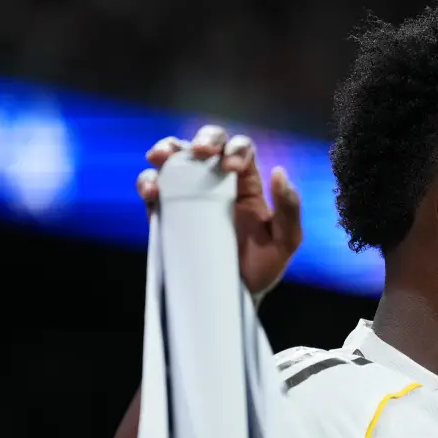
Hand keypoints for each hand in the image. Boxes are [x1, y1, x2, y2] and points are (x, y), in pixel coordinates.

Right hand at [136, 124, 301, 295]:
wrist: (234, 297)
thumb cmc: (263, 267)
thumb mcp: (286, 241)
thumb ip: (289, 209)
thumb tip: (280, 172)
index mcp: (247, 182)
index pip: (242, 150)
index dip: (237, 149)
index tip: (232, 168)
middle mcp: (217, 182)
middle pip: (209, 143)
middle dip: (205, 139)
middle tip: (201, 151)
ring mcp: (189, 195)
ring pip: (176, 159)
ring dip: (168, 150)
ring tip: (162, 157)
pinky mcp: (167, 213)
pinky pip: (153, 189)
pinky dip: (148, 182)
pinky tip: (152, 191)